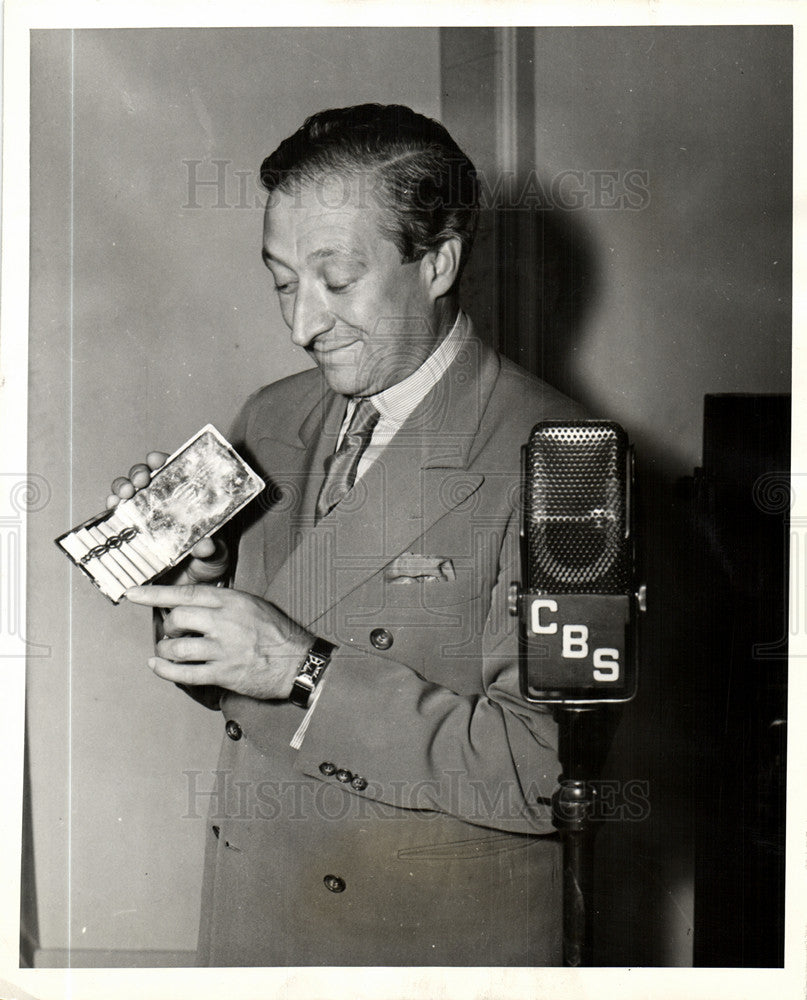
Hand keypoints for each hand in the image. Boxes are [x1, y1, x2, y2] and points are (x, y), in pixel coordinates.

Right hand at [107, 451, 228, 583]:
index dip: (163, 462)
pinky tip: (113, 506)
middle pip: (146, 478)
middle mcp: (163, 505)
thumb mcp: (217, 556)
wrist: (189, 591)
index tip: (158, 460)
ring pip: (127, 492)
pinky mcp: (129, 534)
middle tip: (141, 479)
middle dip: (140, 472)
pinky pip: (115, 516)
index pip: (173, 473)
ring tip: (125, 493)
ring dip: (123, 486)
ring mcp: (143, 518)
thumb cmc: (208, 565)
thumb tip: (205, 545)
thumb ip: (214, 550)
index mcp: (186, 502)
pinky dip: (111, 508)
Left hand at [125, 583, 312, 699]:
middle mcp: (225, 623)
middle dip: (169, 625)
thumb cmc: (276, 632)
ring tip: (170, 650)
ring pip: (177, 647)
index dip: (155, 593)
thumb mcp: (253, 604)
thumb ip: (223, 602)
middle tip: (174, 630)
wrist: (298, 662)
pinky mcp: (222, 674)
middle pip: (178, 618)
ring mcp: (222, 650)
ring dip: (166, 649)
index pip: (187, 593)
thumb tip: (192, 604)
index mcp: (231, 601)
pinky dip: (165, 670)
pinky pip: (184, 674)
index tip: (134, 594)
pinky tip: (158, 665)